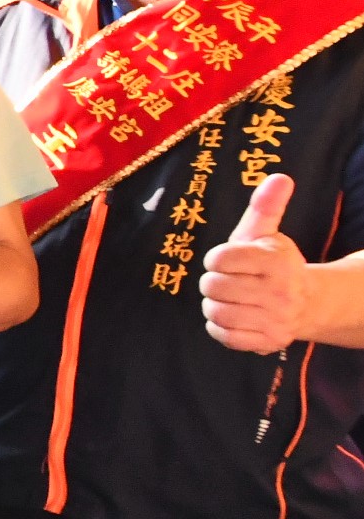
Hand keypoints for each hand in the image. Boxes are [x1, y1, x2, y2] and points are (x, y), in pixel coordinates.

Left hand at [202, 174, 306, 352]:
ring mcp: (276, 319)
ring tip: (230, 298)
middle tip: (228, 281)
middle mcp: (280, 291)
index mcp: (276, 261)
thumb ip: (266, 206)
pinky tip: (233, 316)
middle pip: (212, 286)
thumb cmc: (273, 264)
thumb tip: (280, 177)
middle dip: (213, 282)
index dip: (217, 259)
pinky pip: (224, 336)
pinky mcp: (269, 341)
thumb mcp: (267, 233)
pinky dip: (220, 328)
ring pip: (215, 312)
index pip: (219, 258)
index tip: (228, 260)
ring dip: (215, 305)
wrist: (307, 303)